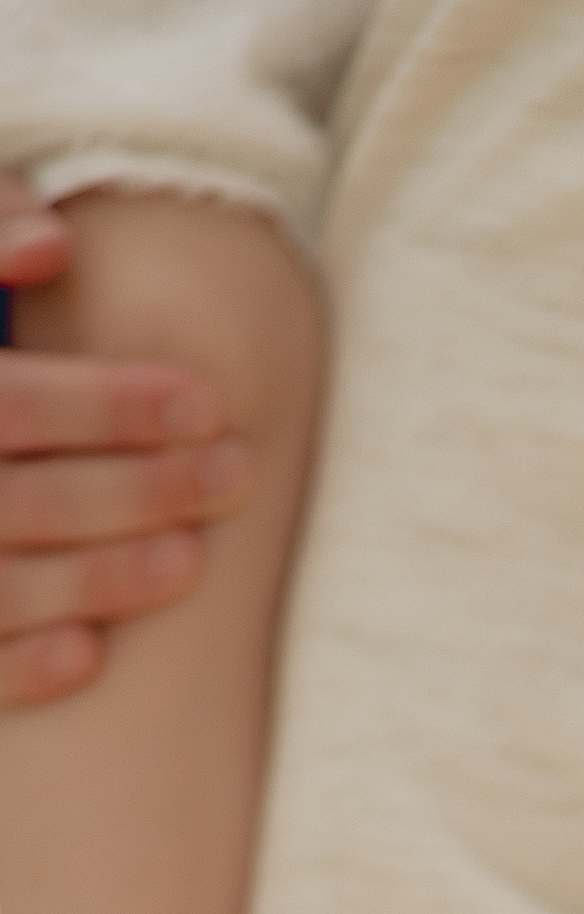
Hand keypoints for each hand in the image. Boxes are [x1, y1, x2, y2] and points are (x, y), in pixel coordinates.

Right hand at [0, 172, 246, 707]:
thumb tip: (56, 248)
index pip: (11, 403)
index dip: (108, 404)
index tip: (204, 402)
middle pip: (20, 498)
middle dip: (135, 490)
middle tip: (232, 476)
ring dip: (100, 579)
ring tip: (189, 557)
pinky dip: (20, 666)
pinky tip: (90, 653)